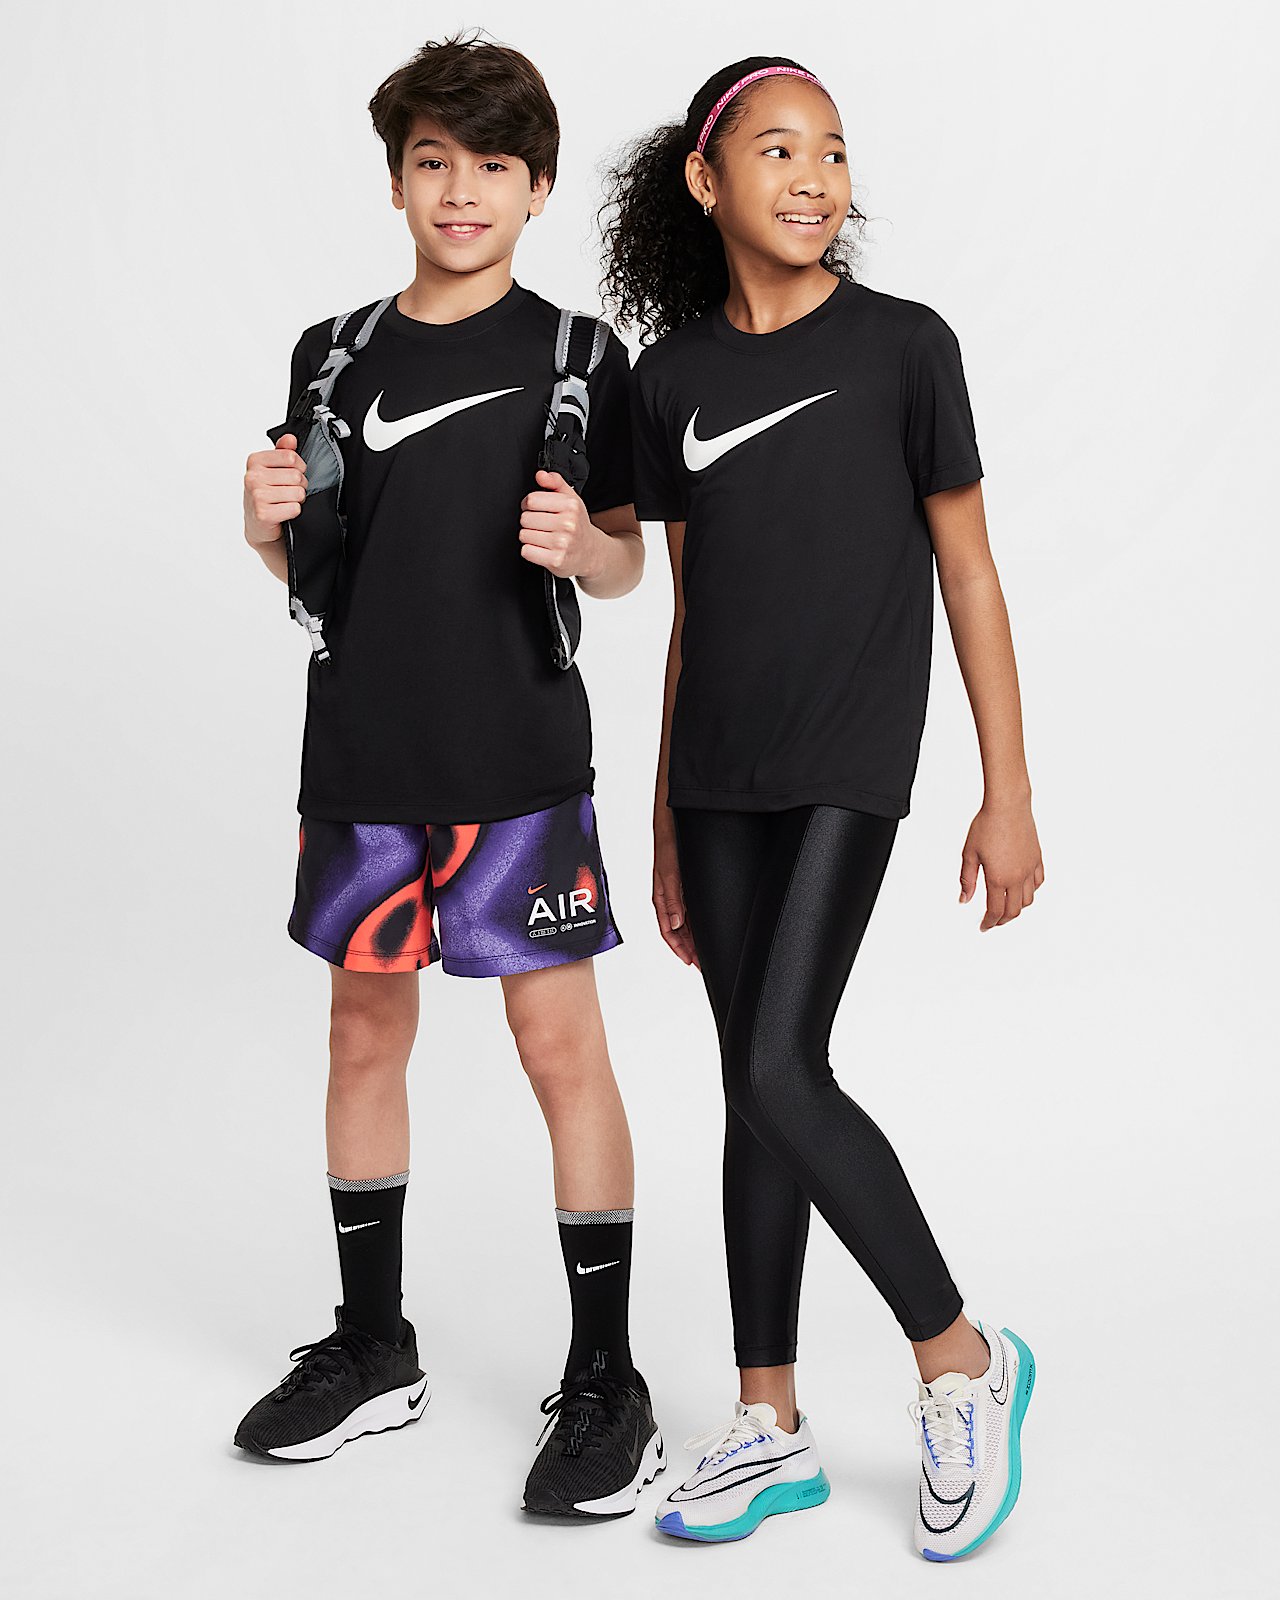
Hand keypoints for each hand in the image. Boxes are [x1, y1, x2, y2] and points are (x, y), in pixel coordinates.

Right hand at [244, 434, 306, 547]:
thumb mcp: (272, 470)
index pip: (291, 456)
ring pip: (298, 492)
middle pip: (297, 476)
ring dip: (297, 500)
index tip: (291, 474)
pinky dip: (293, 512)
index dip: (299, 467)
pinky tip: (282, 512)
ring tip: (285, 501)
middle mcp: (253, 477)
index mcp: (255, 461)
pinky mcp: (263, 514)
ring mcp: (257, 495)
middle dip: (299, 486)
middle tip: (288, 492)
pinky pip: (294, 508)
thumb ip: (282, 452)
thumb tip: (290, 438)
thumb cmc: (266, 496)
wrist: (258, 525)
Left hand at [518, 470, 606, 580]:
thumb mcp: (571, 500)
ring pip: (524, 535)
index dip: (528, 504)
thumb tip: (541, 475)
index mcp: (570, 506)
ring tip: (544, 538)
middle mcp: (568, 524)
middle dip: (529, 523)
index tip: (535, 509)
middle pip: (525, 518)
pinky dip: (531, 551)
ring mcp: (562, 543)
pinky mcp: (555, 560)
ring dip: (530, 537)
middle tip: (542, 526)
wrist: (591, 553)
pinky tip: (543, 549)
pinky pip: (527, 551)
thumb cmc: (578, 527)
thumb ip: (555, 483)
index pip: (532, 500)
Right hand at [653, 810, 697, 965]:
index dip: (679, 948)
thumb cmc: (668, 839)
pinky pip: (689, 908)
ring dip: (692, 937)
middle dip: (687, 948)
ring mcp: (677, 887)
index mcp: (662, 894)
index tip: (692, 962)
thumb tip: (676, 924)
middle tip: (702, 963)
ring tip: (704, 951)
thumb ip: (672, 898)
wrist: (674, 815)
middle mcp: (669, 893)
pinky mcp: (685, 880)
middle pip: (677, 929)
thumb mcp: (669, 871)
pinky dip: (695, 922)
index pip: (668, 930)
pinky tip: (705, 926)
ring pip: (684, 920)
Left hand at [960, 800, 1043, 930]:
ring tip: (1007, 907)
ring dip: (1017, 908)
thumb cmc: (987, 825)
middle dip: (1003, 920)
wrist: (1008, 806)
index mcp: (998, 878)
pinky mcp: (1037, 859)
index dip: (989, 922)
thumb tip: (964, 899)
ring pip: (1029, 899)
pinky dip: (1031, 891)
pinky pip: (1038, 883)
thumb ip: (967, 880)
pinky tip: (1022, 889)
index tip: (984, 926)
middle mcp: (1017, 877)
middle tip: (993, 921)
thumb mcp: (969, 854)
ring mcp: (1030, 869)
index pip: (995, 911)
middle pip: (1014, 910)